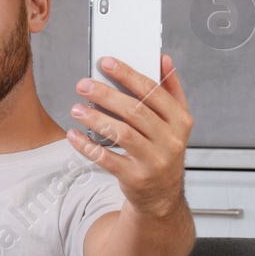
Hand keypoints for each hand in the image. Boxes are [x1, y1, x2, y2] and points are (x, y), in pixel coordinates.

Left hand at [69, 54, 192, 216]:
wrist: (162, 195)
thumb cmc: (163, 151)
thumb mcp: (175, 123)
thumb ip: (170, 90)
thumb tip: (163, 59)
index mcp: (180, 121)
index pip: (153, 92)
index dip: (128, 75)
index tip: (106, 63)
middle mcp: (171, 140)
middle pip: (135, 111)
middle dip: (106, 95)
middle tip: (83, 85)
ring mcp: (154, 161)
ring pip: (121, 134)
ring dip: (95, 119)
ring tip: (76, 108)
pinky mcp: (135, 177)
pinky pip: (107, 158)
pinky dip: (87, 146)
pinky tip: (74, 135)